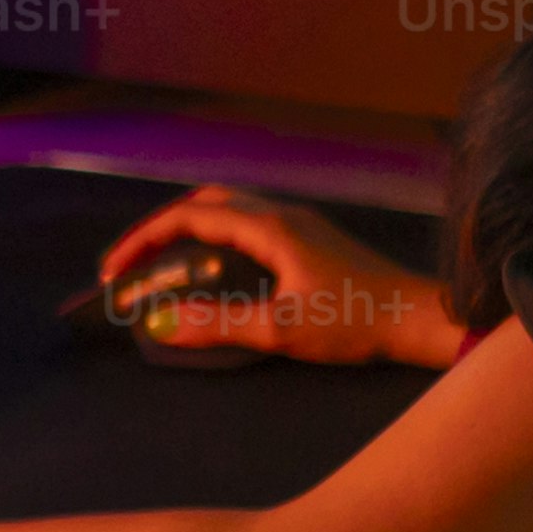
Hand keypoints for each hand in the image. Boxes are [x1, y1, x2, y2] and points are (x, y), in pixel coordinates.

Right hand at [96, 188, 463, 369]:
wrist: (417, 318)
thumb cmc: (354, 322)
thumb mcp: (281, 330)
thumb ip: (219, 324)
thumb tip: (161, 323)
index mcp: (269, 227)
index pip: (187, 216)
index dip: (143, 241)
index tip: (115, 273)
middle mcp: (281, 214)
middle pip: (205, 202)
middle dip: (160, 229)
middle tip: (133, 264)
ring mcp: (300, 223)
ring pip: (230, 209)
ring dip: (190, 229)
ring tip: (165, 265)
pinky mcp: (312, 239)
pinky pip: (249, 222)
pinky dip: (216, 237)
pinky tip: (217, 270)